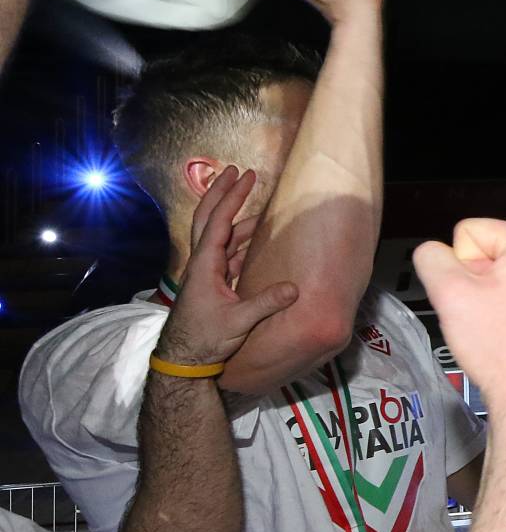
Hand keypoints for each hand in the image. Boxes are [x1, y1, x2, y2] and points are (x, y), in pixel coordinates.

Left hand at [155, 167, 298, 366]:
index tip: (246, 177)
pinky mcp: (212, 283)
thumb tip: (295, 288)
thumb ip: (266, 303)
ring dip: (233, 214)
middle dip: (222, 192)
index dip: (232, 198)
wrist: (184, 360)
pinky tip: (253, 237)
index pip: (219, 223)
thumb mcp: (238, 322)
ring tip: (251, 200)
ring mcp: (206, 272)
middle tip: (237, 171)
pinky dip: (238, 237)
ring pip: (217, 233)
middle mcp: (202, 263)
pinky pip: (225, 251)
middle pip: (207, 218)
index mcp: (205, 266)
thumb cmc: (205, 340)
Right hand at [413, 219, 505, 412]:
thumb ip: (431, 257)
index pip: (472, 232)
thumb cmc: (502, 351)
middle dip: (484, 281)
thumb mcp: (447, 294)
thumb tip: (435, 251)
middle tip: (489, 316)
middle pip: (497, 252)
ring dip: (504, 296)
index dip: (462, 266)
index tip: (476, 298)